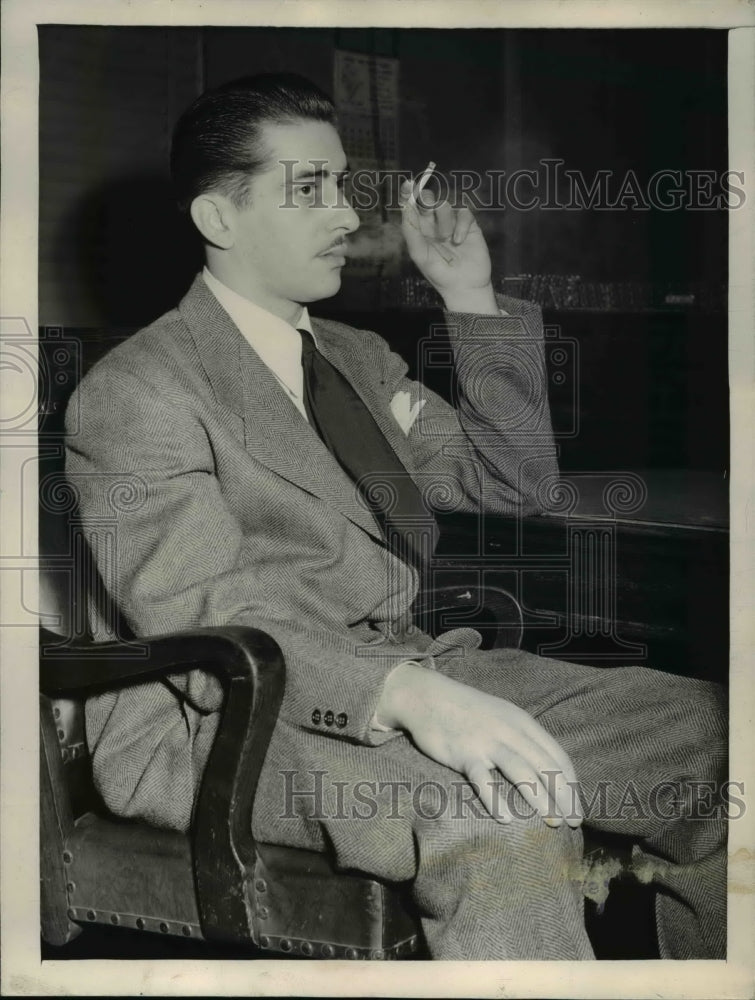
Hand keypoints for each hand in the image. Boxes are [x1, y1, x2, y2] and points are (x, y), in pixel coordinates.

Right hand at [376, 662, 582, 827]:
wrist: (427, 696)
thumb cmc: (466, 710)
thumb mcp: (501, 716)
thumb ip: (521, 737)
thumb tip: (543, 768)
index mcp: (522, 721)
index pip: (557, 755)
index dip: (571, 783)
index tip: (577, 806)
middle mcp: (509, 730)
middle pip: (545, 765)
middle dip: (564, 796)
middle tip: (572, 822)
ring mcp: (486, 741)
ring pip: (521, 771)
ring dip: (540, 799)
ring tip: (553, 822)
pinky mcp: (464, 753)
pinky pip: (483, 779)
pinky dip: (495, 799)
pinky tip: (506, 818)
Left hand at [399, 177, 496, 313]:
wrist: (464, 285)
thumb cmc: (438, 272)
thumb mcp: (419, 253)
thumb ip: (411, 230)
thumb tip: (405, 206)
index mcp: (419, 229)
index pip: (412, 206)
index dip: (408, 194)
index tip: (407, 184)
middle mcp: (433, 223)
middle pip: (428, 198)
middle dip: (427, 199)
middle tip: (428, 207)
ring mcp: (451, 222)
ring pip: (445, 205)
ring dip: (444, 221)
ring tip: (446, 239)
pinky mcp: (468, 224)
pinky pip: (463, 212)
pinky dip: (460, 225)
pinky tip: (459, 240)